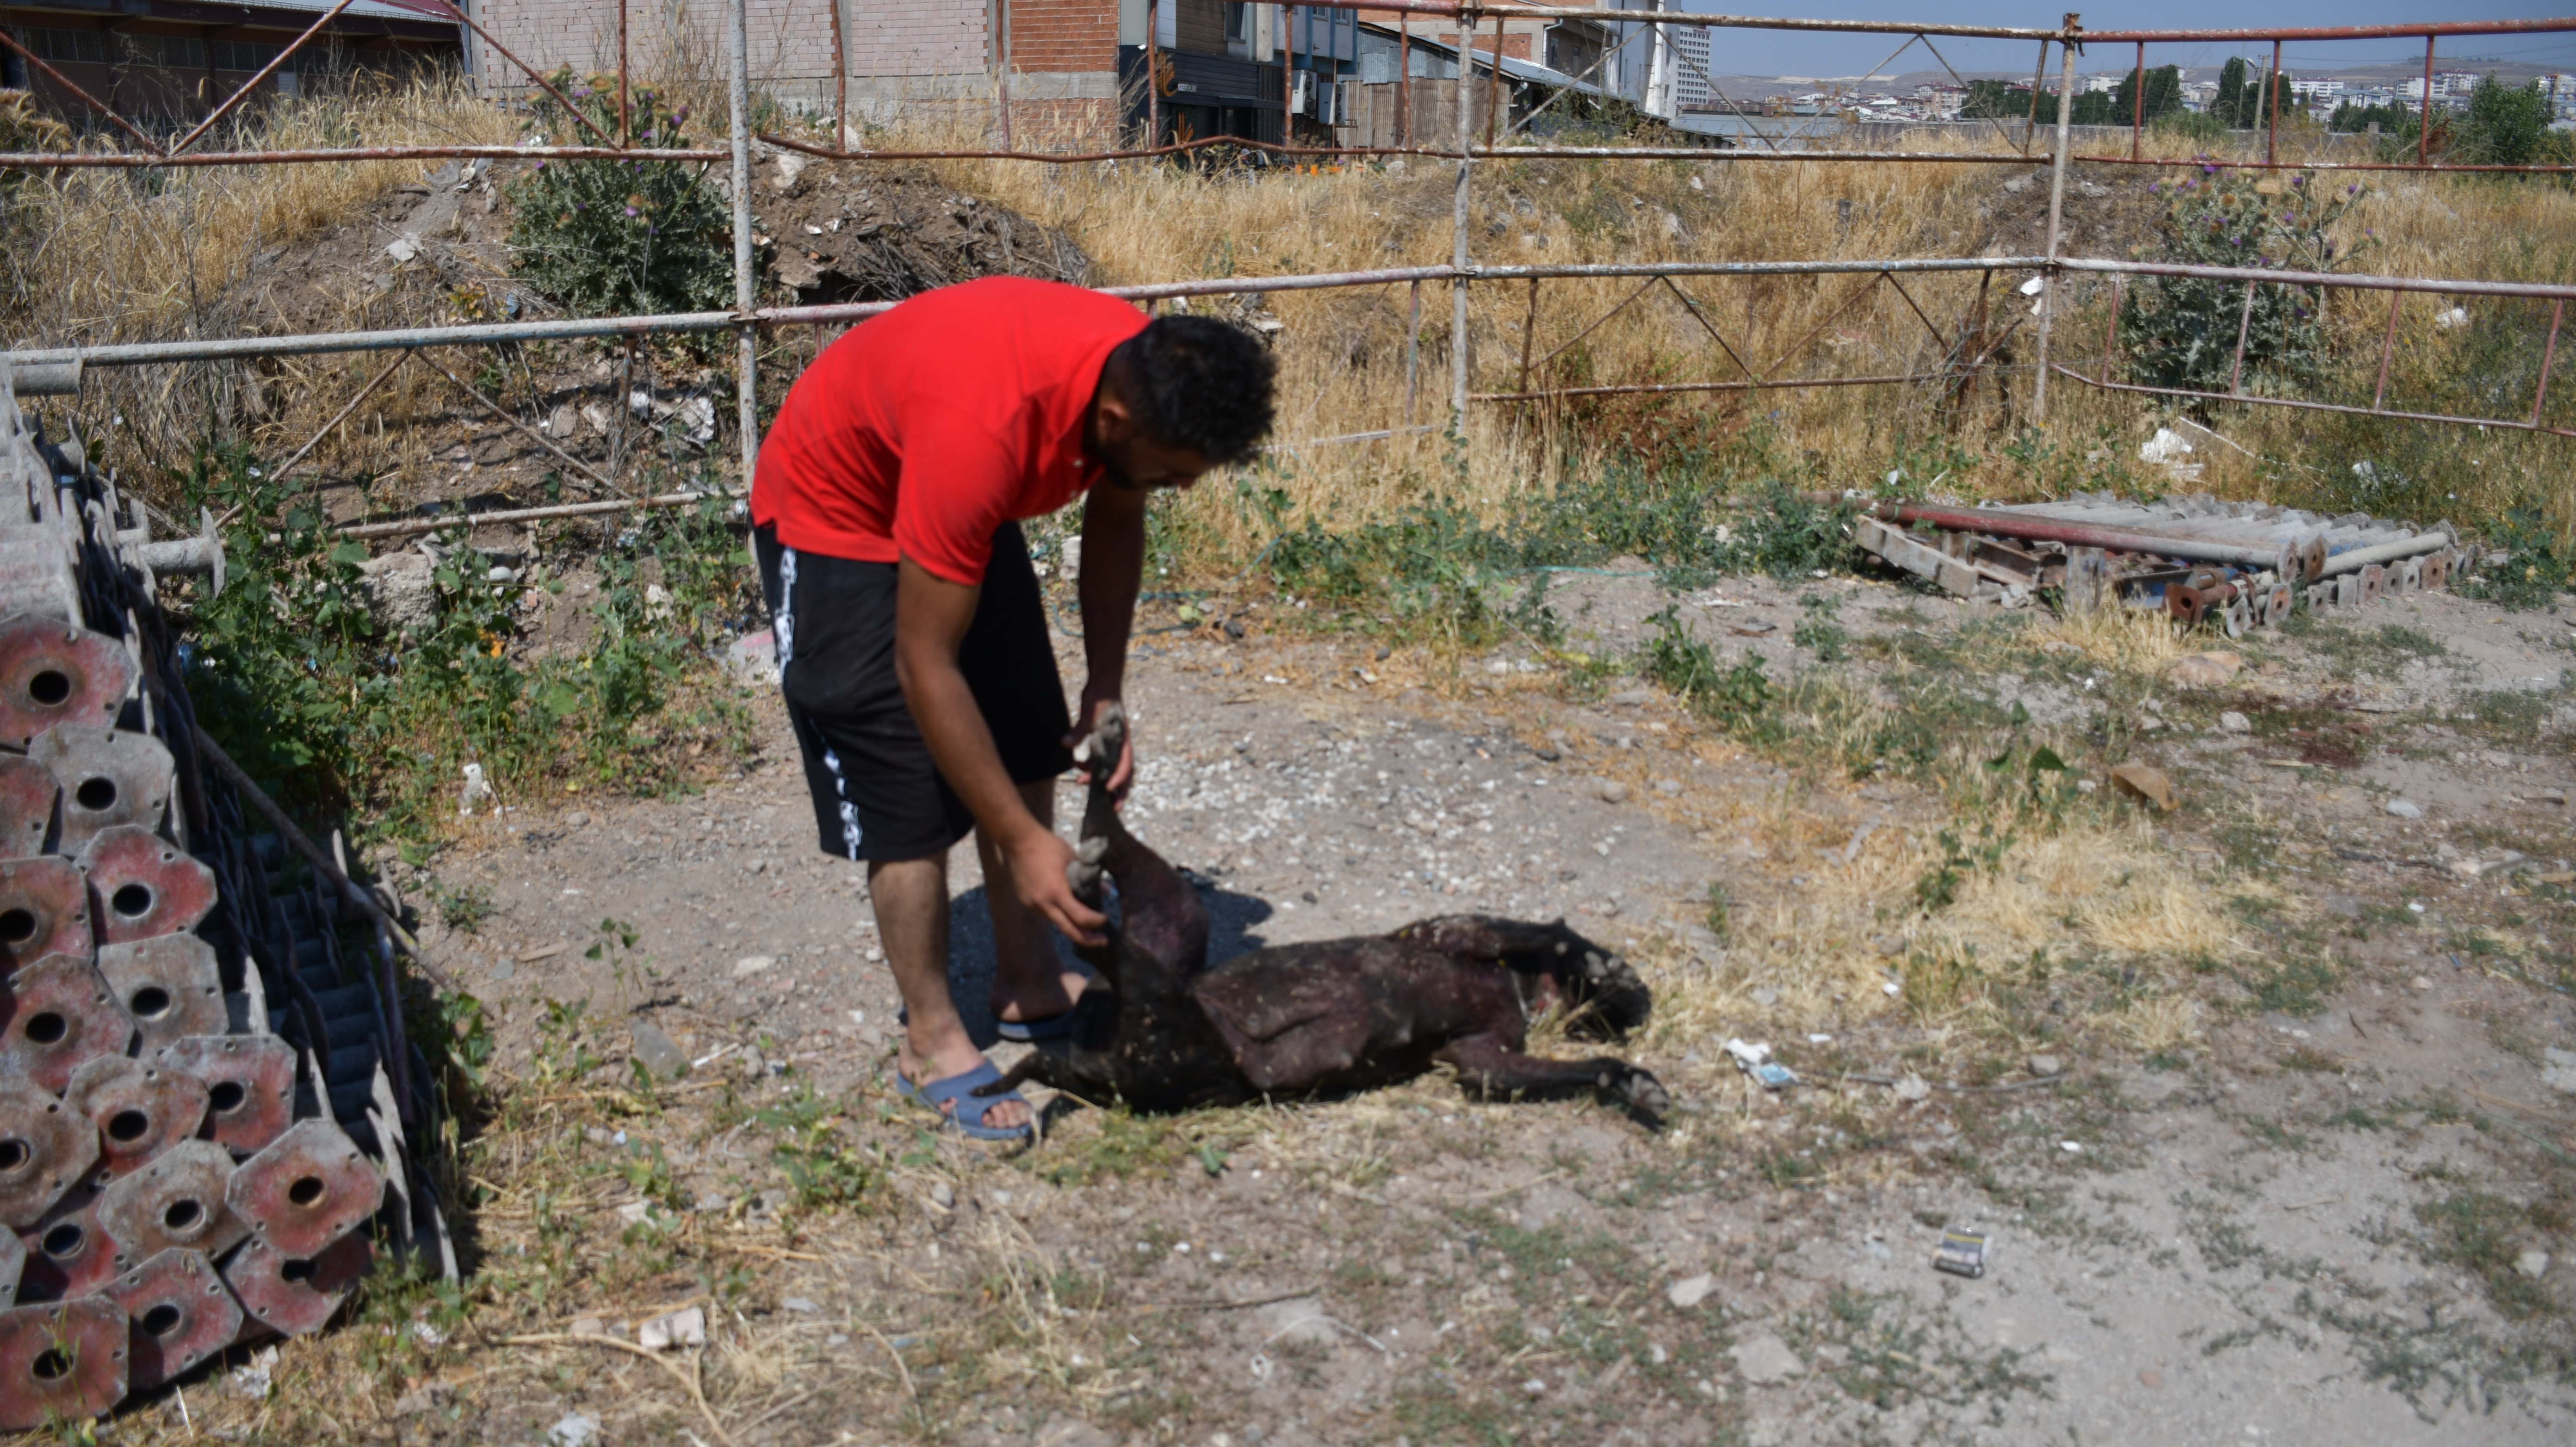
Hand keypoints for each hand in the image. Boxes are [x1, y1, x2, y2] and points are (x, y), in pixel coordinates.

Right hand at [1005, 826, 1107, 946]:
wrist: (1019, 841)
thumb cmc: (1048, 846)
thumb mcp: (1073, 859)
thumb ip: (1088, 878)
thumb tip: (1106, 891)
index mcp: (1057, 892)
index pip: (1081, 917)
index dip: (1096, 922)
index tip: (1105, 918)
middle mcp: (1043, 903)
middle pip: (1069, 931)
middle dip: (1088, 939)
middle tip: (1102, 941)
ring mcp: (1033, 905)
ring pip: (1057, 924)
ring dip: (1073, 927)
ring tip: (1087, 927)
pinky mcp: (1026, 902)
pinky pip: (1046, 914)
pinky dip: (1059, 916)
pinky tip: (1067, 911)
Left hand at [1066, 687, 1133, 799]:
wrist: (1103, 684)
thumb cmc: (1099, 697)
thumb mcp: (1088, 713)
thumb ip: (1078, 730)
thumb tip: (1064, 744)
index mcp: (1121, 739)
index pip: (1124, 763)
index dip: (1117, 778)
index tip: (1107, 789)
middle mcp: (1120, 745)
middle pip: (1125, 773)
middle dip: (1121, 791)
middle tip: (1114, 809)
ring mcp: (1114, 744)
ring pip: (1112, 769)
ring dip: (1102, 781)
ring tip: (1086, 789)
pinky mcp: (1105, 743)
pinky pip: (1101, 761)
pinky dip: (1091, 767)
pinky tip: (1077, 768)